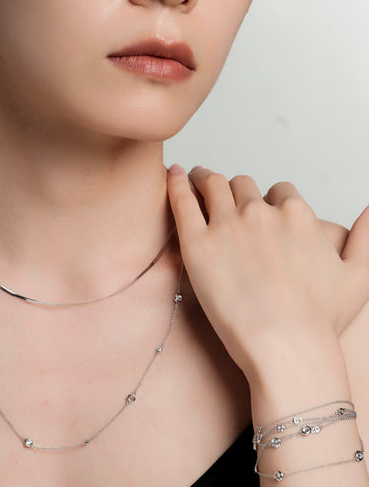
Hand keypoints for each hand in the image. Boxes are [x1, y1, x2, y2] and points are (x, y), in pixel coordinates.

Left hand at [167, 165, 368, 378]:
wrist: (286, 347)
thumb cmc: (319, 320)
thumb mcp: (359, 275)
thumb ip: (368, 236)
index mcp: (296, 215)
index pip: (278, 191)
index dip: (267, 199)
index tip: (257, 209)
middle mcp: (261, 213)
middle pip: (242, 185)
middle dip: (234, 188)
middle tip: (220, 191)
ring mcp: (227, 225)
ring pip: (213, 185)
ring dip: (205, 178)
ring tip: (196, 179)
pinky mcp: (197, 243)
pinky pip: (183, 202)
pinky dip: (177, 183)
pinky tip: (174, 175)